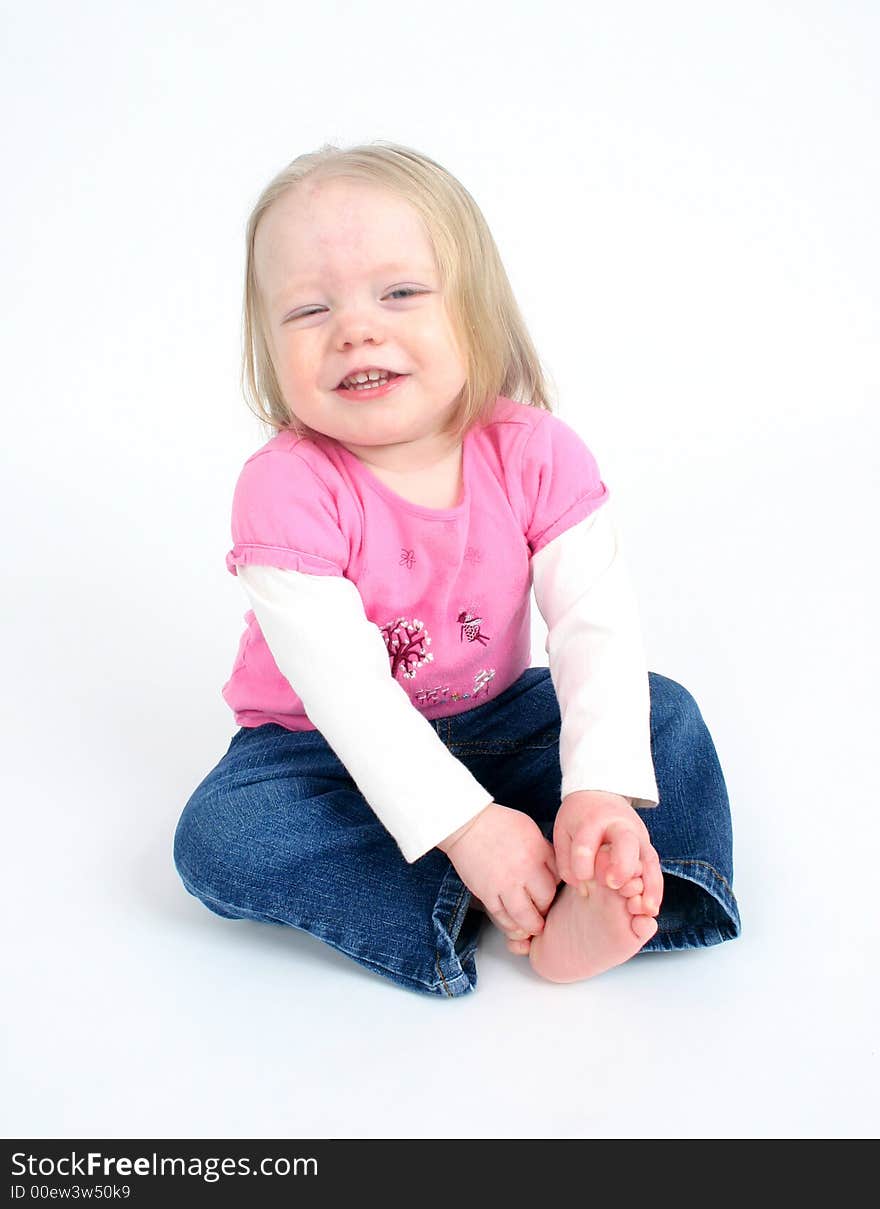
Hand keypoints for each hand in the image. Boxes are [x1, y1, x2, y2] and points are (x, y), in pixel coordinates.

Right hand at [439, 803, 559, 939]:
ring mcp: (506, 883)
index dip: (554, 888)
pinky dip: (510, 925)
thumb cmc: (496, 824)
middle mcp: (525, 868)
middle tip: (541, 911)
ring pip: (526, 916)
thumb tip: (552, 870)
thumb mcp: (529, 829)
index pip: (557, 879)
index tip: (548, 892)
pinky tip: (514, 926)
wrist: (466, 825)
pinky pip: (503, 917)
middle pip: (545, 899)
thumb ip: (543, 850)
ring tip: (532, 927)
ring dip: (531, 925)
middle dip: (545, 908)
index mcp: (538, 850)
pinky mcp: (487, 893)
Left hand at [553, 790, 662, 913]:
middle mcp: (619, 826)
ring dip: (649, 884)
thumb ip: (567, 860)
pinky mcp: (647, 848)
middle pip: (625, 843)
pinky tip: (652, 907)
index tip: (579, 878)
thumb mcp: (564, 832)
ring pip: (648, 858)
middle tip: (613, 884)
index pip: (586, 842)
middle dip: (621, 864)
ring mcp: (638, 836)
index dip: (581, 864)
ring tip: (647, 908)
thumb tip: (582, 887)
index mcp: (593, 819)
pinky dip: (655, 888)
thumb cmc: (578, 818)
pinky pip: (655, 868)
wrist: (601, 793)